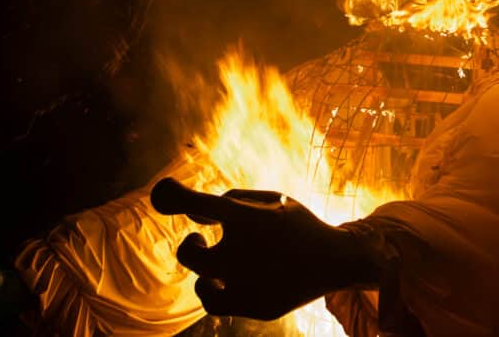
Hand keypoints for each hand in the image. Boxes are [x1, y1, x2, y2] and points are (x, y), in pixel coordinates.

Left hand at [150, 178, 376, 320]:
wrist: (335, 260)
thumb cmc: (297, 224)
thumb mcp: (271, 199)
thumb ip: (231, 199)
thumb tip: (195, 214)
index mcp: (249, 218)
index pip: (198, 205)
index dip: (172, 196)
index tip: (163, 192)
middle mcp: (244, 252)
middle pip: (189, 253)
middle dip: (190, 244)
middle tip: (199, 239)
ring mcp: (248, 283)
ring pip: (201, 280)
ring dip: (203, 267)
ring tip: (216, 260)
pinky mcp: (254, 306)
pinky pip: (214, 303)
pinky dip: (211, 291)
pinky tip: (218, 281)